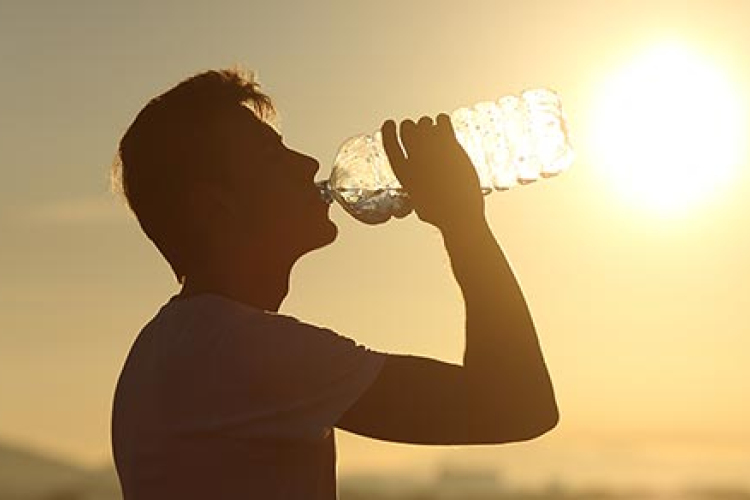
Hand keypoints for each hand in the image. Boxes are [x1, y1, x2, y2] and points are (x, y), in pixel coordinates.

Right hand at [381, 115, 485, 230]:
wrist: (459, 213)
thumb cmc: (440, 214)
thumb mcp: (418, 203)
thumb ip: (415, 189)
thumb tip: (418, 192)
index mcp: (403, 172)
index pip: (389, 142)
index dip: (388, 130)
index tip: (390, 123)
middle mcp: (414, 157)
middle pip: (407, 128)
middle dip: (412, 128)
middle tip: (421, 133)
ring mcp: (432, 149)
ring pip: (424, 122)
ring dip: (429, 125)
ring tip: (436, 133)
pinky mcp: (450, 146)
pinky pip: (442, 120)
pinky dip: (443, 121)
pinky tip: (446, 129)